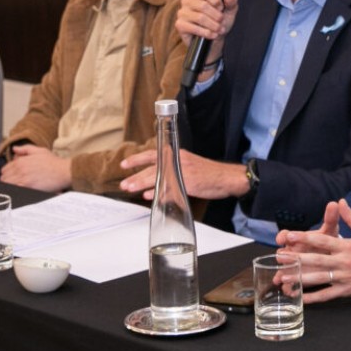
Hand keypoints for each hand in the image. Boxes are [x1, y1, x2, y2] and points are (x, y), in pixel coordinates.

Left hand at [0, 145, 72, 191]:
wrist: (63, 171)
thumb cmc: (53, 162)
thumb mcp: (39, 150)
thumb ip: (25, 149)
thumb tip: (14, 149)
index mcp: (21, 161)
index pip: (5, 169)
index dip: (7, 173)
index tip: (12, 176)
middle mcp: (21, 169)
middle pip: (4, 178)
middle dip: (7, 180)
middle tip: (14, 182)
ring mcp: (24, 178)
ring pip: (7, 184)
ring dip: (10, 186)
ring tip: (17, 186)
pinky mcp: (28, 186)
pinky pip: (15, 189)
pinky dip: (15, 190)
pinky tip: (20, 189)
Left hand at [118, 149, 249, 200]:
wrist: (227, 177)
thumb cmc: (209, 173)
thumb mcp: (188, 167)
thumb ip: (170, 174)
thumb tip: (152, 186)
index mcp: (177, 155)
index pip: (152, 154)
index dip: (137, 159)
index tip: (123, 164)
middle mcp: (178, 161)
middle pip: (151, 167)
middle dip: (136, 176)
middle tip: (123, 184)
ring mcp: (182, 171)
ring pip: (157, 177)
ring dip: (142, 183)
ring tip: (130, 188)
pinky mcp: (188, 183)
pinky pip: (169, 188)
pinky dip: (157, 192)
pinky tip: (148, 196)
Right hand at [175, 0, 238, 66]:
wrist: (215, 39)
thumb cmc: (220, 21)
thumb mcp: (229, 11)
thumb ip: (231, 1)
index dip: (215, 0)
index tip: (221, 8)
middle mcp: (188, 0)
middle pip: (203, 5)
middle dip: (216, 16)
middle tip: (221, 22)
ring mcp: (182, 12)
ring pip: (200, 17)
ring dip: (213, 25)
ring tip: (219, 29)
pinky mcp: (180, 24)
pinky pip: (193, 28)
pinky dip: (206, 32)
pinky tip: (212, 35)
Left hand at [277, 200, 350, 302]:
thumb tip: (341, 202)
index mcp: (347, 246)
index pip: (323, 241)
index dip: (305, 238)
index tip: (289, 235)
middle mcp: (344, 262)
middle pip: (317, 260)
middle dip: (297, 259)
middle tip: (280, 257)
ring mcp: (344, 277)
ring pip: (319, 278)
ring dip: (300, 278)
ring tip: (284, 277)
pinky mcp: (346, 290)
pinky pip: (327, 294)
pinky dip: (314, 297)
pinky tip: (301, 297)